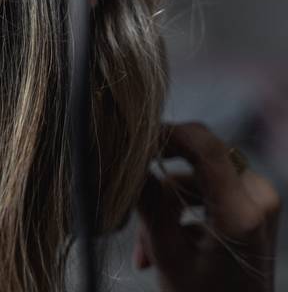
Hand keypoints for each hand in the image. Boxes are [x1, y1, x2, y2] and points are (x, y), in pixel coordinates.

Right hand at [136, 122, 279, 291]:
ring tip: (147, 247)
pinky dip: (182, 210)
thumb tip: (128, 161)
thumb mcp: (167, 253)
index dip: (167, 133)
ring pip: (197, 176)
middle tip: (134, 208)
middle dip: (161, 181)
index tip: (134, 140)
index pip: (205, 146)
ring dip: (167, 204)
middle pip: (198, 159)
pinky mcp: (253, 204)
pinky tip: (162, 243)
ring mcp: (260, 199)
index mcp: (242, 212)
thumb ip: (148, 201)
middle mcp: (260, 197)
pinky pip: (208, 189)